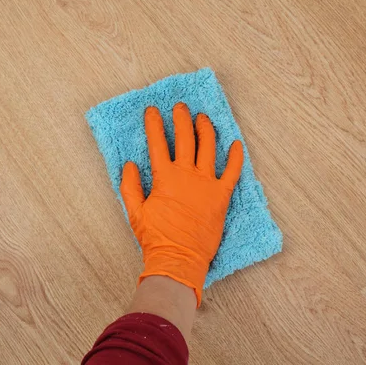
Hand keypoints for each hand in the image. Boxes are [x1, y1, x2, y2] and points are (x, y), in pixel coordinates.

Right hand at [120, 103, 243, 304]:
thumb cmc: (156, 238)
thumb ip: (130, 186)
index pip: (158, 143)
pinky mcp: (221, 196)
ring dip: (205, 129)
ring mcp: (206, 184)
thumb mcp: (135, 212)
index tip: (152, 111)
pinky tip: (236, 144)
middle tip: (180, 107)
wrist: (179, 259)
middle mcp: (187, 175)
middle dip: (181, 119)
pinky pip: (233, 172)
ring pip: (208, 147)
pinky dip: (236, 157)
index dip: (154, 124)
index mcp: (165, 177)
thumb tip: (129, 165)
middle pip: (185, 138)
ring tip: (203, 118)